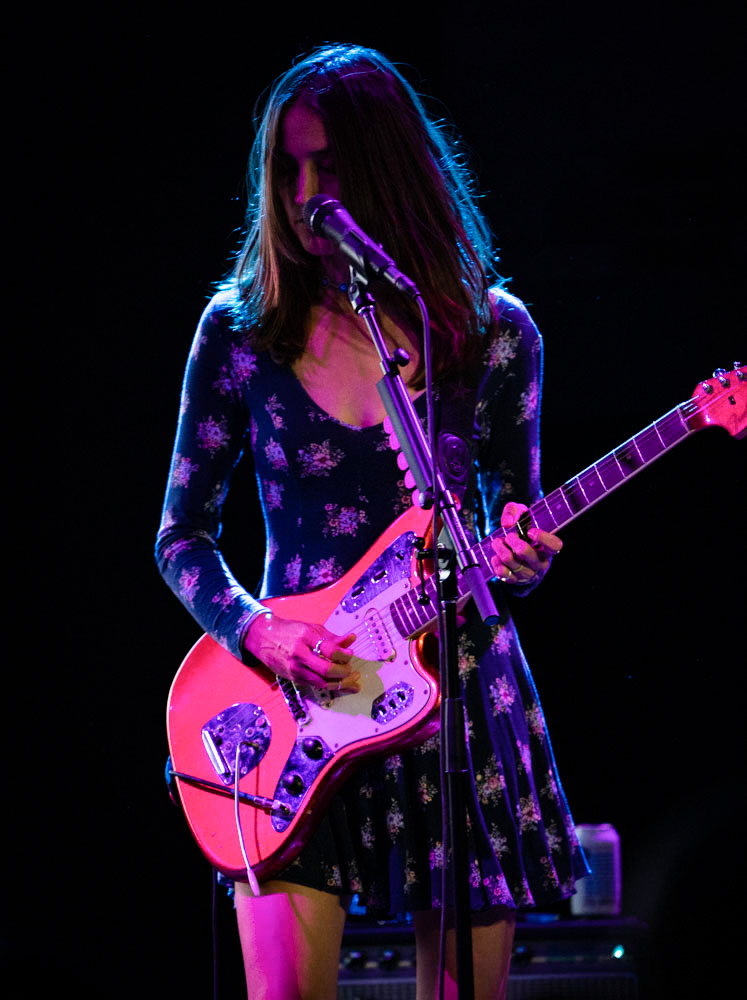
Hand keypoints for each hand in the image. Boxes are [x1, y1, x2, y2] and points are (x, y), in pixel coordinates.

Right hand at [244, 613, 359, 691]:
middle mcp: (299, 654)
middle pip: (326, 670)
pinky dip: (327, 685)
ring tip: (349, 681)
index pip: (330, 650)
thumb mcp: (312, 628)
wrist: (263, 638)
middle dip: (343, 673)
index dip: (344, 655)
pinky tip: (336, 682)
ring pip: (321, 682)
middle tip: (351, 671)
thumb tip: (351, 639)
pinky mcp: (292, 678)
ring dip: (338, 683)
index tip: (350, 655)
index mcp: (306, 637)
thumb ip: (332, 637)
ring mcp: (294, 668)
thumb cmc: (290, 631)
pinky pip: (314, 684)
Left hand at [490, 501, 561, 584]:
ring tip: (499, 543)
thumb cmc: (522, 531)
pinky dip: (496, 561)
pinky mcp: (514, 580)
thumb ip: (514, 511)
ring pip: (509, 559)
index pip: (555, 546)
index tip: (530, 531)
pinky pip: (502, 572)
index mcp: (548, 548)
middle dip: (511, 539)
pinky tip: (497, 556)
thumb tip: (508, 523)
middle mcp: (540, 562)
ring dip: (500, 548)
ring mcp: (527, 573)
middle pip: (524, 551)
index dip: (543, 538)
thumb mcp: (520, 514)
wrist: (515, 551)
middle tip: (509, 536)